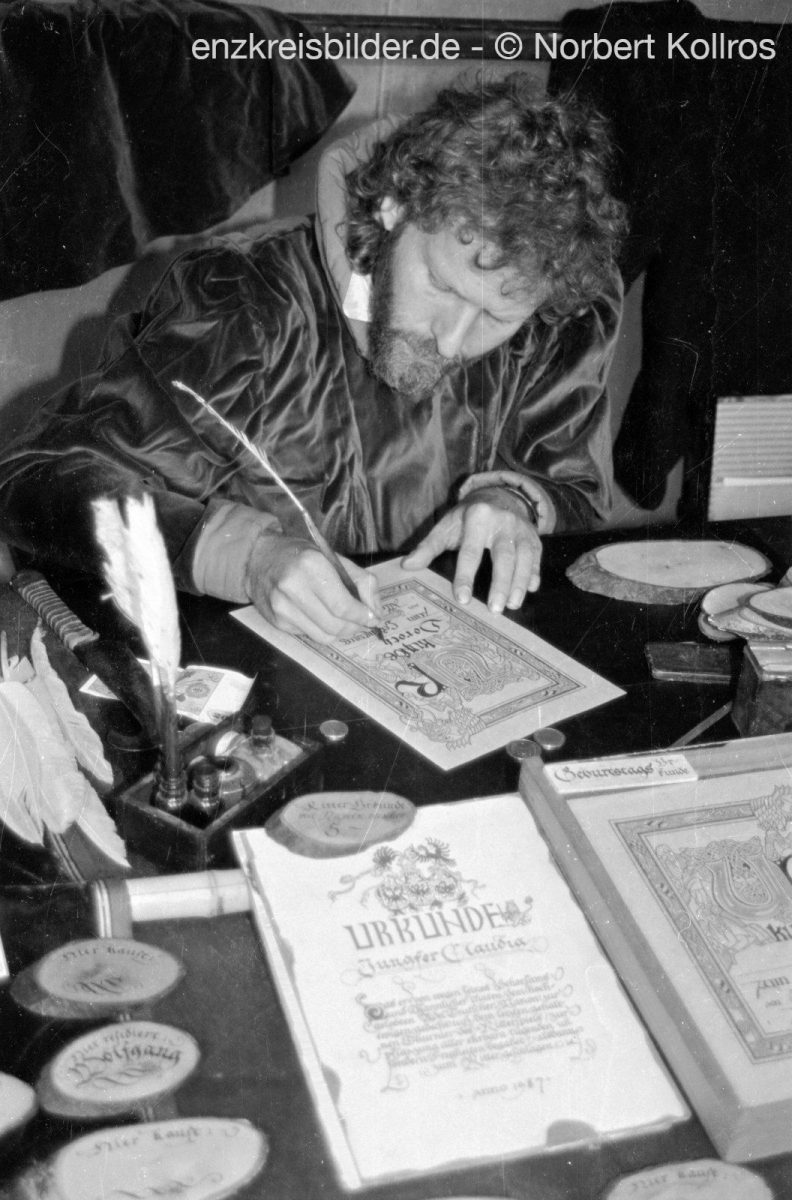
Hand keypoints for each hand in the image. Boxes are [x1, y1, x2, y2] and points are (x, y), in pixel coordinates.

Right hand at [245, 533, 381, 642]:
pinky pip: (310, 635)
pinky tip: (319, 615)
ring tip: (342, 620)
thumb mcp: (334, 558)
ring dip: (339, 632)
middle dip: (354, 627)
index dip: (363, 616)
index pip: (343, 606)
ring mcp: (282, 607)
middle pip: (335, 625)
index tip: (373, 618)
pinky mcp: (277, 622)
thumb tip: (377, 613)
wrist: (258, 559)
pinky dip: (321, 629)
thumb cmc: (301, 556)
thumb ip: (362, 582)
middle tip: (360, 621)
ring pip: (324, 636)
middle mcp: (293, 587)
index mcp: (312, 566)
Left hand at [402, 487, 541, 611]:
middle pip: (504, 555)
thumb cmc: (467, 518)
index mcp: (477, 517)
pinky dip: (535, 574)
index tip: (462, 599)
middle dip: (500, 584)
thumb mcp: (446, 527)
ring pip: (525, 557)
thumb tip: (407, 566)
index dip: (466, 576)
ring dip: (520, 583)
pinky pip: (537, 557)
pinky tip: (531, 590)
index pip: (471, 551)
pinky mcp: (534, 537)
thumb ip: (428, 547)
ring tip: (512, 606)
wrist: (498, 497)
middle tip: (494, 609)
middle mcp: (503, 521)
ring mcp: (522, 529)